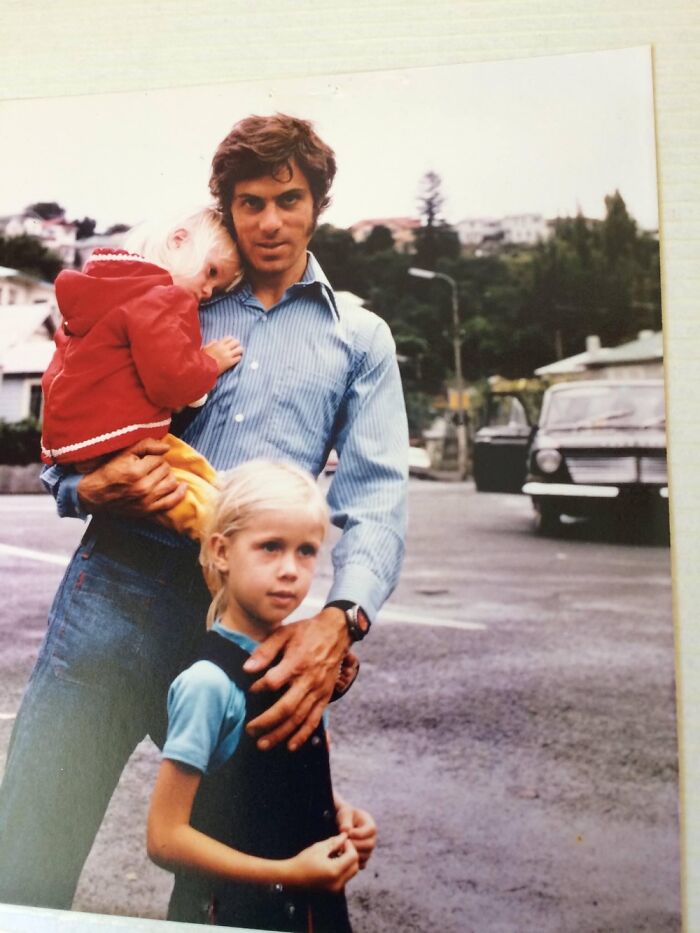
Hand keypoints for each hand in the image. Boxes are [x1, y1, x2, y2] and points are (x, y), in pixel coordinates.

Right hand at [76, 438, 186, 516]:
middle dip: (160, 465)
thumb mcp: (123, 454)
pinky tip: (182, 486)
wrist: (94, 495)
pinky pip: (171, 502)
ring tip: (160, 475)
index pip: (159, 458)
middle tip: (150, 467)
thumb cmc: (108, 471)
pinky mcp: (148, 511)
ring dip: (168, 476)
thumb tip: (167, 447)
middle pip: (166, 470)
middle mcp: (143, 487)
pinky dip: (179, 493)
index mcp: (136, 471)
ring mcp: (146, 501)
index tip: (145, 459)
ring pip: (171, 483)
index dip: (153, 457)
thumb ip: (145, 445)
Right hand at [203, 336, 242, 373]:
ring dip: (239, 351)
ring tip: (237, 353)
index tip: (230, 343)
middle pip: (237, 342)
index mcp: (218, 344)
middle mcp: (225, 349)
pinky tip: (235, 359)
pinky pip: (239, 358)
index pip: (230, 338)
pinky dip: (238, 358)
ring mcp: (228, 356)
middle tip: (235, 348)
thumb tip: (216, 341)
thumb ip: (211, 343)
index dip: (231, 340)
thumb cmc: (203, 358)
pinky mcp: (230, 363)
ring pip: (240, 349)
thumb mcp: (205, 348)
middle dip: (237, 344)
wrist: (204, 369)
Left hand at [243, 608, 350, 751]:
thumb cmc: (307, 631)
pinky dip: (303, 735)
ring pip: (299, 718)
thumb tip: (247, 669)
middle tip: (250, 730)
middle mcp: (308, 680)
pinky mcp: (326, 697)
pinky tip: (291, 746)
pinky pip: (314, 720)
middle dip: (266, 723)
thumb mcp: (284, 633)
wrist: (337, 631)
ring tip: (263, 744)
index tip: (250, 690)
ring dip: (281, 734)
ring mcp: (319, 691)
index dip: (258, 689)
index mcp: (296, 663)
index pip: (272, 683)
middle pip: (285, 708)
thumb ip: (265, 651)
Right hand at [285, 833, 358, 892]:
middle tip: (342, 846)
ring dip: (349, 862)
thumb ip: (335, 842)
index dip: (350, 846)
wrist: (291, 877)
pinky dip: (344, 869)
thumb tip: (345, 835)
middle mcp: (337, 883)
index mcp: (334, 871)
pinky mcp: (333, 891)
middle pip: (355, 866)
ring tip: (337, 853)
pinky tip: (334, 862)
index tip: (342, 841)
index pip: (353, 857)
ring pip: (352, 873)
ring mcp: (336, 889)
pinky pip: (345, 878)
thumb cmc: (303, 861)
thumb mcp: (319, 848)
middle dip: (351, 854)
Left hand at [335, 797, 376, 868]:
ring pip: (365, 856)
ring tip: (341, 848)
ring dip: (353, 853)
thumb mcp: (345, 814)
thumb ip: (345, 821)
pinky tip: (343, 856)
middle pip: (369, 845)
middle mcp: (372, 839)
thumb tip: (345, 830)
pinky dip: (352, 862)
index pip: (370, 830)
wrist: (345, 825)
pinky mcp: (363, 858)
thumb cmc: (346, 817)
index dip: (359, 833)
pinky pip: (361, 864)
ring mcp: (368, 850)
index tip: (348, 833)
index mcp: (370, 825)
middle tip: (344, 842)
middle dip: (355, 844)